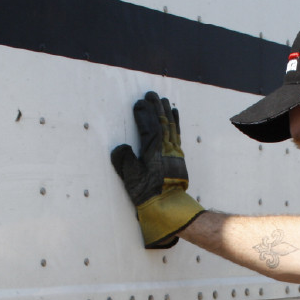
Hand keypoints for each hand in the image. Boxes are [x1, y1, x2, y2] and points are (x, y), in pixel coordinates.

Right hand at [111, 91, 205, 247]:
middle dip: (156, 107)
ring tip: (163, 99)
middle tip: (151, 93)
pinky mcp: (178, 156)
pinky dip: (176, 122)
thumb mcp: (131, 179)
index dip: (143, 113)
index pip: (148, 127)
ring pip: (171, 126)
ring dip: (167, 111)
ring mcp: (174, 152)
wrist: (168, 206)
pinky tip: (175, 115)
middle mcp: (165, 149)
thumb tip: (121, 147)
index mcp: (153, 152)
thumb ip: (125, 161)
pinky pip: (177, 134)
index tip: (138, 102)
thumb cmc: (147, 194)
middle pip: (161, 122)